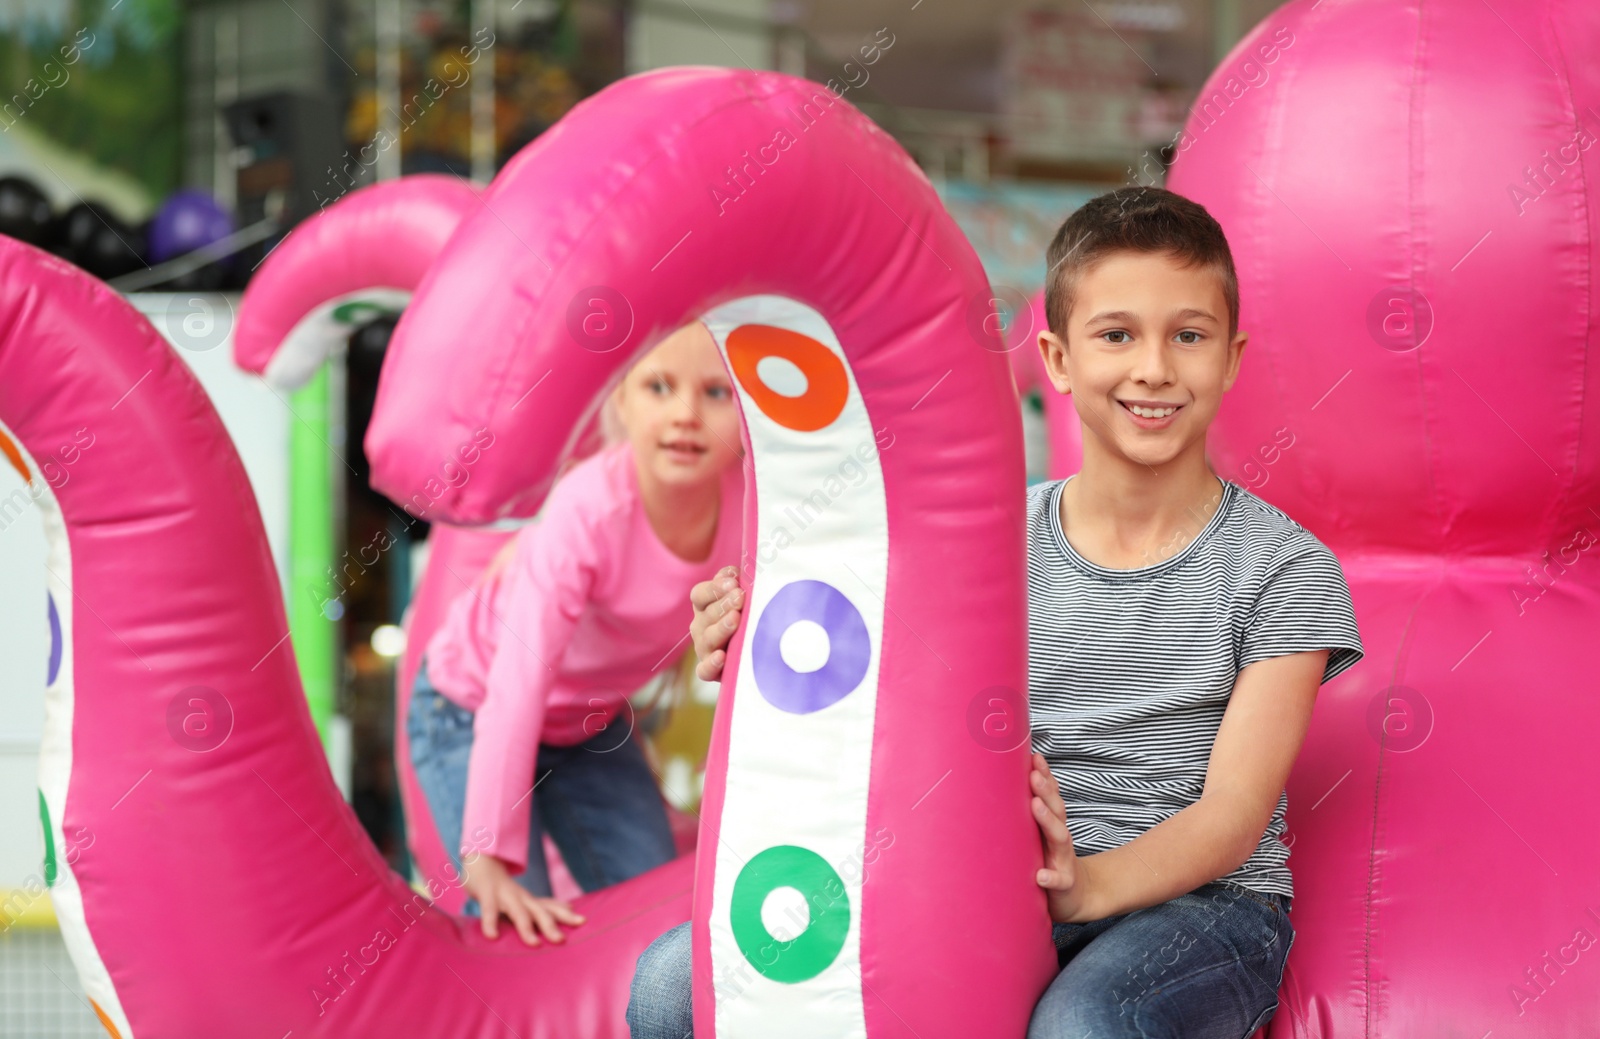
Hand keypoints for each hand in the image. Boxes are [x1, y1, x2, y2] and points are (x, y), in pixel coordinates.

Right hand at [462, 852, 585, 944]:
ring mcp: (505, 895)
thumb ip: (544, 905)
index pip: (552, 908)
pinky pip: (489, 910)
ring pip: (518, 912)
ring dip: (527, 927)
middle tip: (561, 940)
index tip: (583, 921)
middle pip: (540, 912)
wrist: (482, 863)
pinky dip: (490, 923)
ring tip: (534, 944)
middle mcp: (522, 898)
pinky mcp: (487, 893)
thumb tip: (569, 907)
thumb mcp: (525, 899)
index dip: (567, 914)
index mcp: (530, 901)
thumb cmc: (505, 889)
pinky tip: (492, 936)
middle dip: (551, 926)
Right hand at [689, 564, 743, 680]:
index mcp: (704, 606)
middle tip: (740, 597)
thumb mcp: (741, 596)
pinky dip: (711, 664)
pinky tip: (722, 656)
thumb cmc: (747, 616)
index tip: (733, 582)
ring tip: (735, 619)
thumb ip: (736, 582)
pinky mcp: (710, 671)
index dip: (714, 588)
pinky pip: (704, 670)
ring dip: (721, 628)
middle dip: (723, 604)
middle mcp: (700, 627)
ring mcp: (704, 649)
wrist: (752, 654)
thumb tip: (734, 572)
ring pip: (707, 639)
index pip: (700, 594)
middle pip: (706, 614)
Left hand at [1030, 752, 1092, 923]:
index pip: (1050, 797)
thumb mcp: (1041, 837)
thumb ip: (1029, 816)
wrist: (1077, 897)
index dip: (1045, 777)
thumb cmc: (1050, 862)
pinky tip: (1041, 876)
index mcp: (1052, 826)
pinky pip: (1058, 881)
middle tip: (1033, 774)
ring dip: (1048, 821)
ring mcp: (1063, 861)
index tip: (1034, 757)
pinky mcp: (1064, 885)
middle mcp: (1059, 840)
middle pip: (1056, 811)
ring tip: (1035, 806)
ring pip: (1059, 838)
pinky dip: (1051, 878)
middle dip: (1046, 791)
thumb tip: (1002, 788)